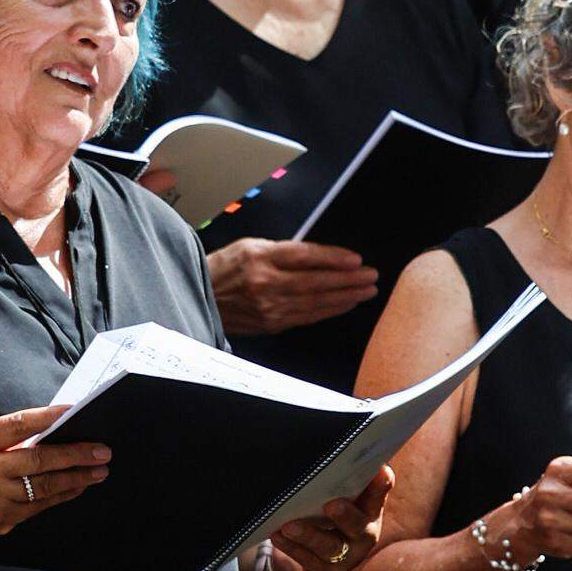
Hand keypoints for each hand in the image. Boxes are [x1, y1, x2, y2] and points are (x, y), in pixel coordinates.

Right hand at [0, 405, 111, 560]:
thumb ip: (2, 439)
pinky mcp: (2, 520)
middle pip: (39, 460)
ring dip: (76, 478)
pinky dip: (62, 496)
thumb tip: (50, 431)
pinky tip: (77, 487)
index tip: (75, 411)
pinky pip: (40, 506)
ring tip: (98, 470)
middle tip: (102, 450)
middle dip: (75, 455)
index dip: (49, 416)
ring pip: (45, 487)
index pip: (18, 425)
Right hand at [210, 239, 378, 336]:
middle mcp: (264, 283)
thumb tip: (321, 257)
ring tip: (366, 290)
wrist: (200, 297)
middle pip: (315, 281)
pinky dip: (329, 310)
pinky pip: (307, 316)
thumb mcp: (250, 246)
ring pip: (315, 301)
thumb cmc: (225, 268)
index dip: (333, 258)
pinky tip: (345, 304)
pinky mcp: (271, 324)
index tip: (355, 259)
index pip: (305, 256)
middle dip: (347, 279)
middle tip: (371, 276)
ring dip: (345, 296)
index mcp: (259, 257)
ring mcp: (268, 307)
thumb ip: (283, 251)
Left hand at [268, 465, 394, 570]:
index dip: (381, 485)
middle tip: (331, 505)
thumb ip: (346, 481)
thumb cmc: (336, 514)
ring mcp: (346, 557)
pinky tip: (277, 535)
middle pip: (357, 526)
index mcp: (371, 512)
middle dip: (345, 516)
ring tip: (288, 526)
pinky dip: (290, 547)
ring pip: (328, 547)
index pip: (378, 495)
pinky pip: (307, 560)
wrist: (326, 555)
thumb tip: (334, 450)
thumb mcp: (347, 499)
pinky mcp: (325, 570)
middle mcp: (364, 536)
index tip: (381, 472)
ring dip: (308, 535)